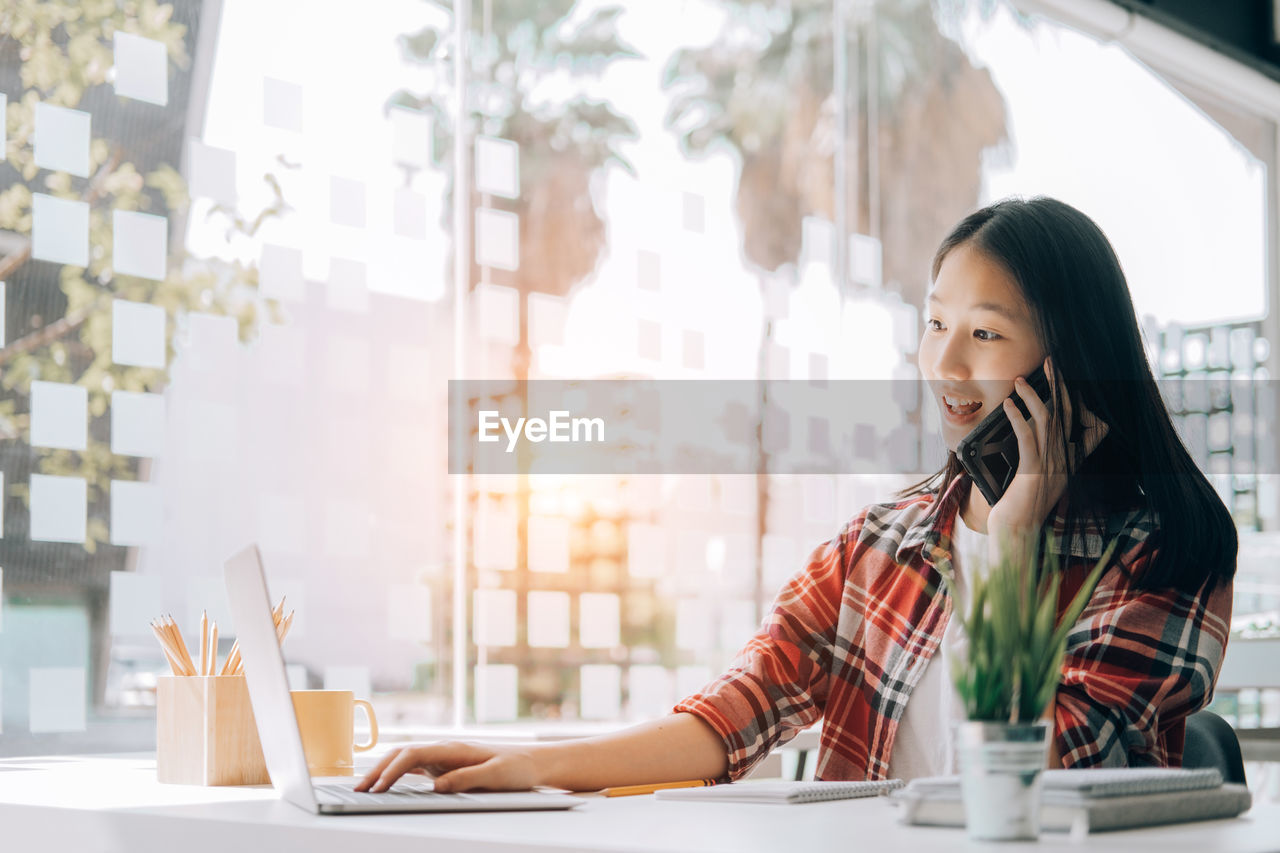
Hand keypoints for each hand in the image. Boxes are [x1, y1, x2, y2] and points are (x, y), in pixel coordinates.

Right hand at [354, 741, 543, 792]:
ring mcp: (444, 758)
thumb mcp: (496, 775)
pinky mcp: (446, 767)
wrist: (533, 762)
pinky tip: (385, 785)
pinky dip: (396, 775)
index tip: (379, 788)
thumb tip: (436, 787)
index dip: (392, 771)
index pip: (413, 755)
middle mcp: (445, 750)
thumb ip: (467, 779)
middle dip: (378, 770)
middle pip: (402, 755)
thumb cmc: (518, 767)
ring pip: (404, 760)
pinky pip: (414, 769)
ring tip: (364, 789)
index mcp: (454, 748)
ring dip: (383, 772)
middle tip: (357, 790)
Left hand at [987, 356, 1107, 543]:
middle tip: (1050, 361)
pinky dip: (1019, 419)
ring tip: (1020, 380)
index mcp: (1066, 460)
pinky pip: (1028, 438)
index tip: (1063, 374)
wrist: (1019, 534)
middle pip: (1064, 413)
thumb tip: (1033, 434)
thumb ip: (1042, 457)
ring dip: (1033, 397)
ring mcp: (1050, 466)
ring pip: (1046, 421)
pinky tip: (1009, 405)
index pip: (1074, 420)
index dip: (1070, 396)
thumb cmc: (1022, 507)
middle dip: (1058, 385)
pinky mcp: (1032, 472)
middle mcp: (1063, 460)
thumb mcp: (1038, 480)